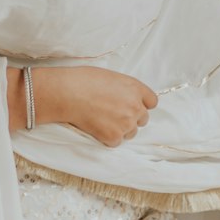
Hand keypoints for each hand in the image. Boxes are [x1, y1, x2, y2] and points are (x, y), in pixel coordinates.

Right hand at [30, 65, 158, 147]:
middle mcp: (135, 106)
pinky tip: (96, 127)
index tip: (133, 106)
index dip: (142, 104)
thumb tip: (124, 98)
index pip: (152, 101)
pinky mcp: (114, 137)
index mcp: (135, 88)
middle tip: (113, 115)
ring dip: (120, 129)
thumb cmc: (83, 81)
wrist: (68, 94)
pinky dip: (107, 138)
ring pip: (131, 132)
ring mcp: (126, 123)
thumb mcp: (110, 77)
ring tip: (102, 121)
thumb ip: (124, 89)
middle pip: (143, 119)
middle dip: (131, 118)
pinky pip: (116, 142)